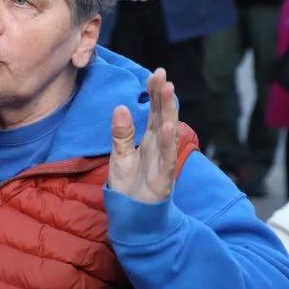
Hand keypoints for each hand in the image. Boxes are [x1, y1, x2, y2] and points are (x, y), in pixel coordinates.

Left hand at [108, 68, 179, 203]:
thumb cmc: (129, 184)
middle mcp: (158, 145)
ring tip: (168, 90)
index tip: (155, 74)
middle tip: (162, 74)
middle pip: (162, 115)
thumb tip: (121, 107)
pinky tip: (168, 126)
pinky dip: (168, 142)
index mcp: (149, 138)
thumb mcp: (119, 155)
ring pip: (167, 131)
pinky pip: (166, 157)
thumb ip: (121, 133)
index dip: (154, 93)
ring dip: (168, 111)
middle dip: (163, 95)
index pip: (153, 111)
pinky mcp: (163, 176)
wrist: (133, 214)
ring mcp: (163, 159)